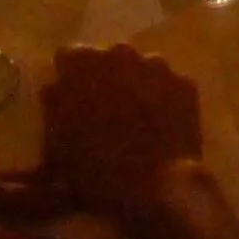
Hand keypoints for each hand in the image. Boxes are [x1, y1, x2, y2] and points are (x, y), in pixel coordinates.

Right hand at [39, 44, 202, 222]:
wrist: (157, 185)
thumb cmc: (97, 169)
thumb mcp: (60, 144)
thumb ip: (54, 108)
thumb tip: (53, 87)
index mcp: (84, 64)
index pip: (68, 56)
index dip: (67, 76)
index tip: (67, 96)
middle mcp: (122, 53)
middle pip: (107, 59)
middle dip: (102, 78)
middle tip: (101, 111)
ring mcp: (158, 66)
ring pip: (139, 68)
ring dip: (133, 85)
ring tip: (132, 120)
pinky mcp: (185, 83)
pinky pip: (166, 85)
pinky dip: (160, 98)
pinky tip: (157, 125)